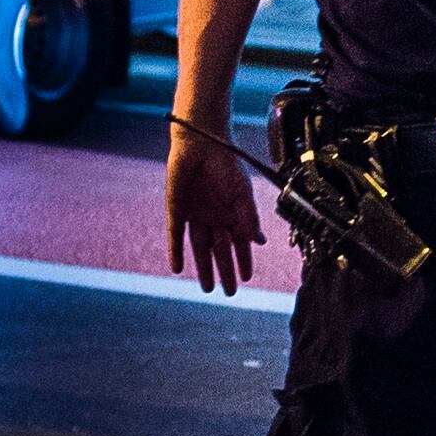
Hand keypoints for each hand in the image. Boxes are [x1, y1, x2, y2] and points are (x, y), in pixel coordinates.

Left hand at [166, 127, 263, 296]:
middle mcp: (214, 216)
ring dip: (204, 267)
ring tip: (209, 288)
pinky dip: (176, 252)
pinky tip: (177, 268)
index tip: (246, 278)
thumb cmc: (226, 164)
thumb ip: (249, 218)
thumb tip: (259, 242)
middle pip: (220, 250)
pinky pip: (176, 235)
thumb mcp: (243, 194)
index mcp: (232, 212)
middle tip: (229, 292)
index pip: (239, 243)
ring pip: (200, 248)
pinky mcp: (177, 210)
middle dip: (225, 271)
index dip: (243, 260)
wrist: (201, 144)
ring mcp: (195, 215)